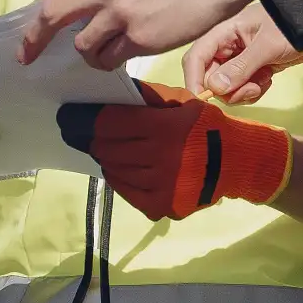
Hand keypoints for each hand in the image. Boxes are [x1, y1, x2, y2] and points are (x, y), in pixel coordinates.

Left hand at [16, 0, 256, 71]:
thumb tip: (75, 11)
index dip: (36, 18)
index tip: (26, 35)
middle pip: (51, 17)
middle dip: (33, 41)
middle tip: (26, 58)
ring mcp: (120, 14)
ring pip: (83, 46)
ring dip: (90, 54)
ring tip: (108, 50)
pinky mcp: (139, 37)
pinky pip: (110, 59)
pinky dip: (112, 61)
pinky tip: (125, 53)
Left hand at [58, 95, 290, 220]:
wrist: (237, 162)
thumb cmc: (204, 126)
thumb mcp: (179, 102)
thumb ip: (144, 98)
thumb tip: (103, 96)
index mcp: (165, 128)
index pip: (110, 123)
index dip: (83, 120)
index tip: (66, 117)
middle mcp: (160, 159)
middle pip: (107, 148)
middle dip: (90, 139)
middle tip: (78, 132)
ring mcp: (160, 186)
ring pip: (113, 169)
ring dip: (105, 157)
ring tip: (103, 148)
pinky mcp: (160, 206)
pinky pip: (125, 189)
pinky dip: (118, 176)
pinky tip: (120, 166)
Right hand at [186, 2, 302, 104]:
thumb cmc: (294, 29)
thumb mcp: (267, 46)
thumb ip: (241, 67)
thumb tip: (215, 87)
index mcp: (224, 33)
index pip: (196, 57)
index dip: (193, 78)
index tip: (202, 99)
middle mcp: (227, 47)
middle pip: (209, 76)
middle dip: (228, 89)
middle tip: (250, 89)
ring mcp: (239, 60)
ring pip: (226, 87)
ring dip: (243, 91)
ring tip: (263, 80)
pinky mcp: (250, 71)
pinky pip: (241, 90)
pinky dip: (253, 91)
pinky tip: (268, 79)